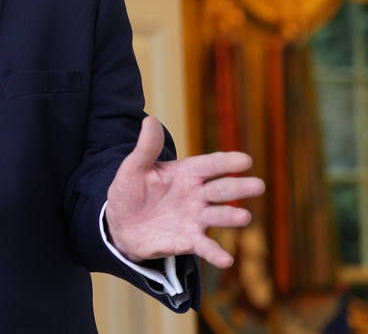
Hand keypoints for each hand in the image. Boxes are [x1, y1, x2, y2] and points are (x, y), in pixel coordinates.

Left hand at [105, 116, 265, 268]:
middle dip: (239, 187)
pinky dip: (216, 254)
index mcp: (185, 173)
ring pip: (218, 216)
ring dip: (231, 217)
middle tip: (258, 186)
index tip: (245, 160)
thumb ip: (145, 148)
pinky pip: (205, 247)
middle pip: (221, 189)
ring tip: (244, 217)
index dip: (226, 162)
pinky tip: (226, 260)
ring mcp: (195, 218)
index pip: (209, 165)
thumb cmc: (130, 191)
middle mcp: (196, 195)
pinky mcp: (189, 240)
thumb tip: (149, 119)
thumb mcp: (133, 168)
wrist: (120, 224)